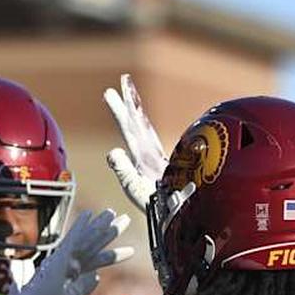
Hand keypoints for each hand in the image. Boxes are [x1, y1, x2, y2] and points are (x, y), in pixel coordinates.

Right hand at [8, 209, 132, 294]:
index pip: (95, 262)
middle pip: (92, 246)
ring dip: (100, 227)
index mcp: (70, 274)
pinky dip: (79, 228)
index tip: (129, 251)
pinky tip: (88, 215)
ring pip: (85, 241)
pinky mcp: (57, 261)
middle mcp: (67, 264)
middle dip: (109, 233)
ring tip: (113, 213)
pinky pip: (70, 242)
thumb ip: (82, 289)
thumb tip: (97, 277)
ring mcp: (62, 262)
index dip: (111, 255)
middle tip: (125, 219)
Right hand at [103, 74, 167, 212]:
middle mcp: (151, 154)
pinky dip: (142, 128)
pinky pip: (148, 140)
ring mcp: (156, 159)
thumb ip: (125, 171)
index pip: (129, 128)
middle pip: (138, 122)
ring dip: (136, 112)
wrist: (185, 214)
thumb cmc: (160, 206)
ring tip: (129, 99)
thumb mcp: (137, 191)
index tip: (109, 92)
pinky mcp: (160, 166)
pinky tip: (140, 128)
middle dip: (129, 102)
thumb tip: (112, 151)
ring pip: (144, 128)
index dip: (119, 110)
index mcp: (144, 157)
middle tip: (123, 80)